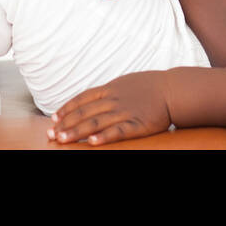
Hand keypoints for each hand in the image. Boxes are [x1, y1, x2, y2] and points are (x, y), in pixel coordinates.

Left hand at [48, 72, 171, 145]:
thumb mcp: (125, 82)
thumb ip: (108, 91)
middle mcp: (114, 100)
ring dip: (77, 132)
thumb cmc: (149, 86)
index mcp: (110, 89)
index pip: (82, 99)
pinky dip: (104, 136)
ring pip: (96, 122)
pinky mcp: (137, 124)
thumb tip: (91, 99)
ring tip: (63, 139)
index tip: (54, 119)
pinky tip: (92, 142)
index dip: (67, 109)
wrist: (173, 90)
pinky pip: (118, 131)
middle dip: (66, 123)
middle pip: (85, 112)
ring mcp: (125, 112)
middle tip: (52, 134)